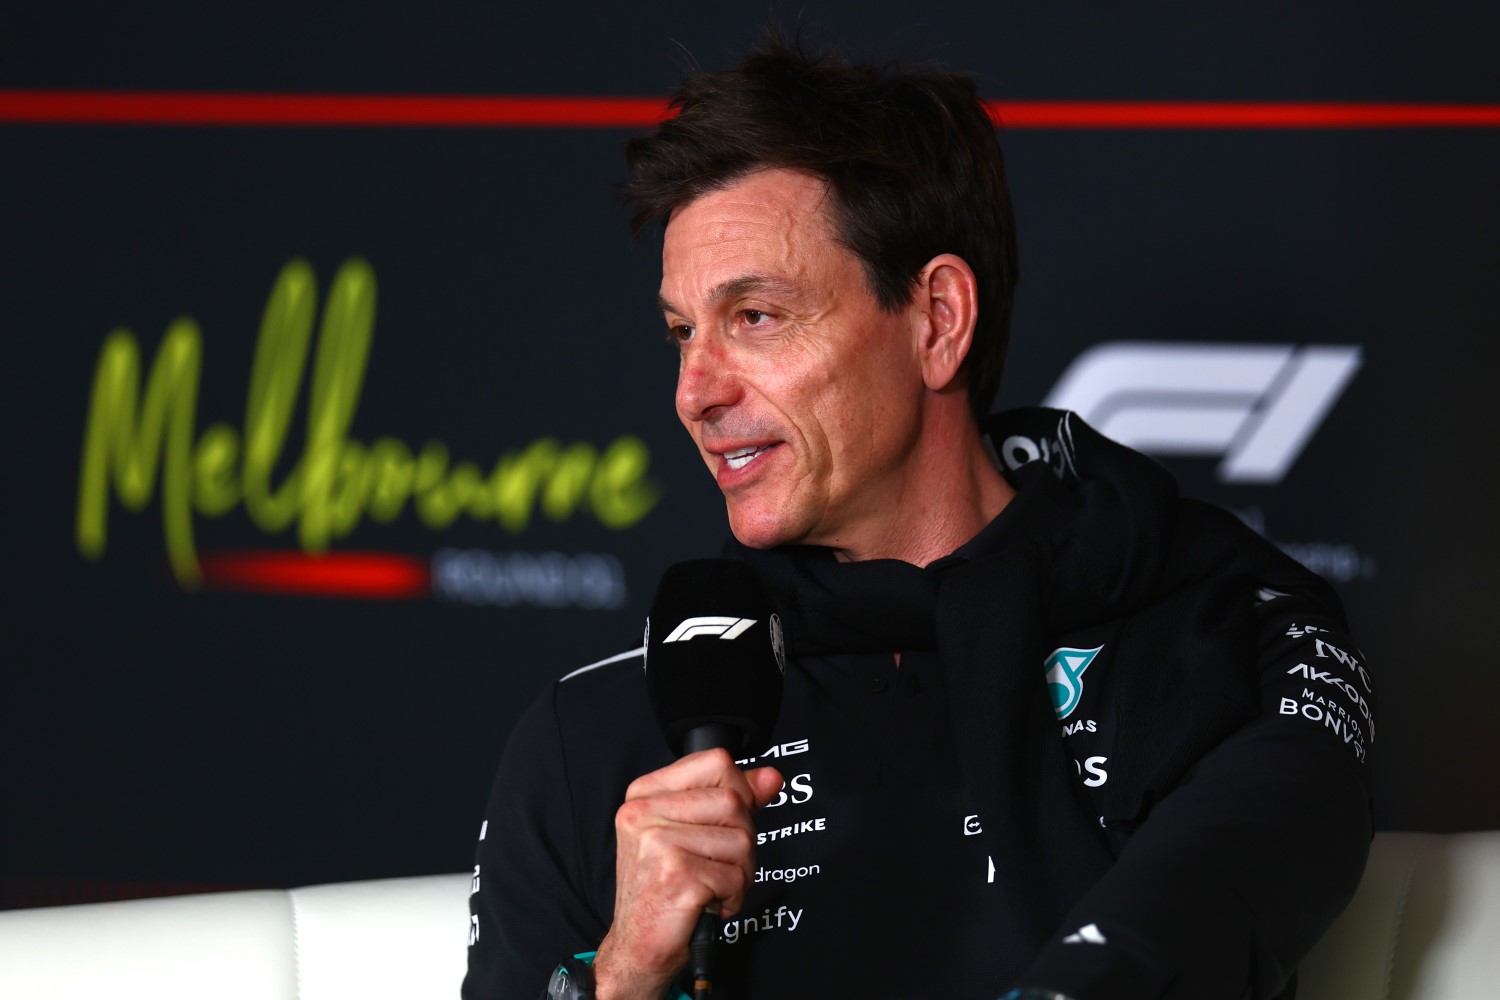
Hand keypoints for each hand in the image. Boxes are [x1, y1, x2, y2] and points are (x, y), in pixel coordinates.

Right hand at [592, 749, 782, 999]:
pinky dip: (731, 898)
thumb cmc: (663, 890)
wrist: (636, 947)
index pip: (716, 762)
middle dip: (741, 840)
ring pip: (741, 840)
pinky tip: (705, 904)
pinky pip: (736, 877)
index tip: (726, 823)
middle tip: (715, 865)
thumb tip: (771, 777)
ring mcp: (658, 843)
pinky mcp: (676, 875)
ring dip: (738, 873)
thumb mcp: (693, 834)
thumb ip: (733, 800)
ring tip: (708, 886)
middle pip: (734, 802)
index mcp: (645, 795)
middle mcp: (644, 813)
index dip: (738, 792)